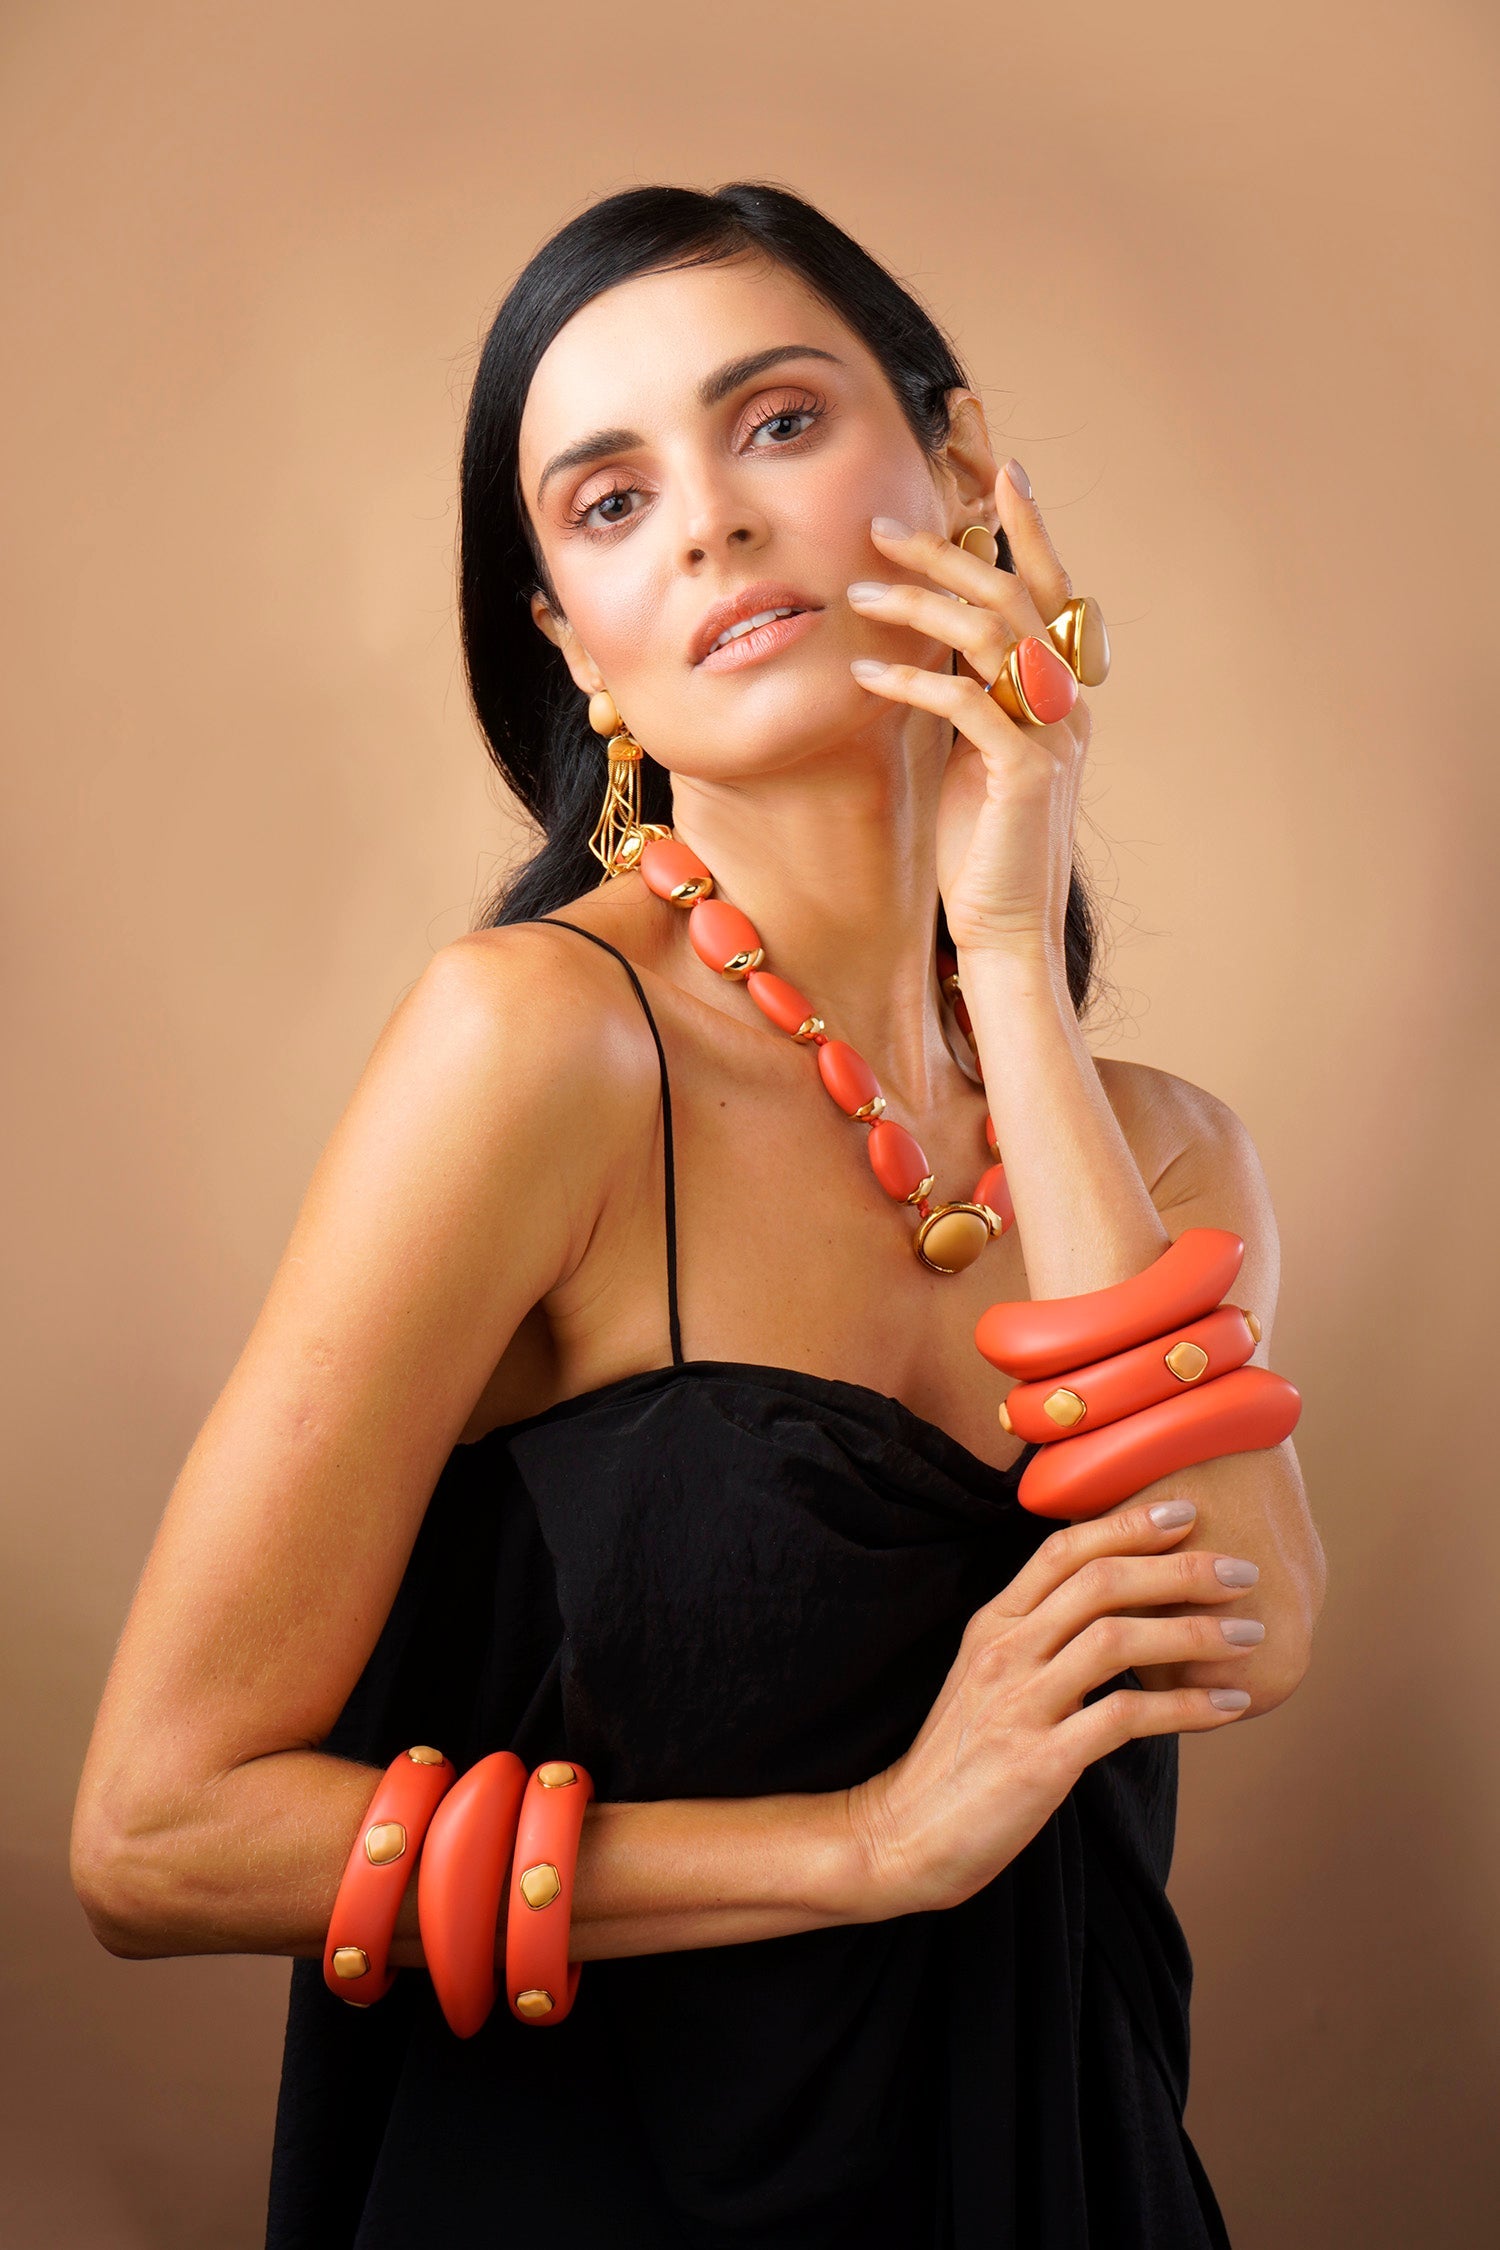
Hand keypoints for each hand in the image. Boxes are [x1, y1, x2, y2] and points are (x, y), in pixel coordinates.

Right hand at [844, 1499, 1263, 1916]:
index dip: (1127, 1523)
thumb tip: (1119, 1612)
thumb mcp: (990, 1679)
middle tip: (1242, 1569)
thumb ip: (1041, 1639)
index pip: (1063, 1551)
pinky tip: (1227, 1706)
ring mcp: (1020, 1703)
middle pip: (1101, 1582)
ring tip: (1251, 1636)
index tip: (1186, 1510)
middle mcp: (1005, 1651)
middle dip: (1181, 1567)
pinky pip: (1125, 1718)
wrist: (906, 1835)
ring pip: (1117, 1639)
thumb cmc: (961, 1757)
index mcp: (993, 1625)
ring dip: (1195, 1631)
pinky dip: (1186, 1708)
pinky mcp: (1040, 1760)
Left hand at [847, 464, 1088, 959]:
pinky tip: (864, 675)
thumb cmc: (976, 841)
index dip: (1030, 529)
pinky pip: (966, 704)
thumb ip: (965, 687)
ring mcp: (1051, 736)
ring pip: (990, 637)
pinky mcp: (1024, 773)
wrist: (1003, 928)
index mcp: (1060, 690)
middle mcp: (1066, 704)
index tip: (1000, 472)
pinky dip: (912, 681)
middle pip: (1013, 596)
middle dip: (947, 553)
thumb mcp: (969, 748)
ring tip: (856, 594)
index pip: (1050, 590)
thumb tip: (925, 630)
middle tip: (881, 528)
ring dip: (918, 607)